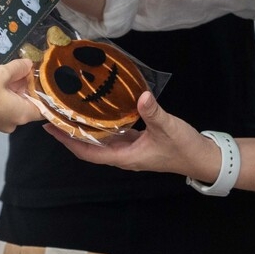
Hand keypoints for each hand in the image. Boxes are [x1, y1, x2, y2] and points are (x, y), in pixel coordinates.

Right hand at [0, 58, 43, 131]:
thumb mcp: (1, 73)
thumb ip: (18, 68)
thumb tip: (28, 64)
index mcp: (22, 114)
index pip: (44, 108)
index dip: (45, 92)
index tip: (42, 77)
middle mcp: (14, 122)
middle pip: (29, 104)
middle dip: (27, 86)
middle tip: (26, 67)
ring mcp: (0, 122)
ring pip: (14, 104)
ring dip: (14, 88)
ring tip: (12, 69)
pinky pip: (2, 106)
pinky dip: (4, 94)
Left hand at [44, 92, 216, 179]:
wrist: (203, 157)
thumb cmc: (184, 147)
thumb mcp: (168, 127)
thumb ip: (153, 112)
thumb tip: (141, 95)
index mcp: (125, 156)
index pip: (89, 152)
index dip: (69, 142)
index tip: (52, 130)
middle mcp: (124, 155)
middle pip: (90, 148)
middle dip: (71, 135)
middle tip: (54, 117)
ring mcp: (131, 150)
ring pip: (101, 142)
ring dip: (85, 131)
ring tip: (70, 113)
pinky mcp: (139, 143)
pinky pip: (114, 136)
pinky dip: (102, 127)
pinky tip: (98, 113)